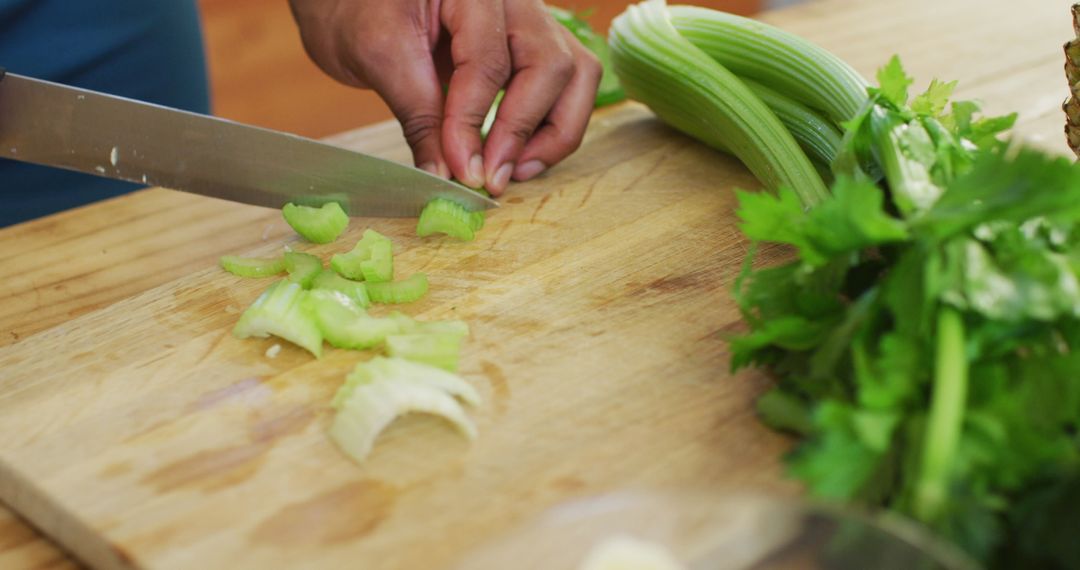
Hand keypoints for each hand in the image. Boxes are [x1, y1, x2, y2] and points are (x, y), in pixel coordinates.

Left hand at [289, 0, 601, 195]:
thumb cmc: (359, 13)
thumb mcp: (377, 57)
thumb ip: (419, 115)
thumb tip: (446, 176)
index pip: (487, 59)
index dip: (474, 121)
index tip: (462, 170)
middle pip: (550, 64)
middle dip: (522, 130)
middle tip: (490, 178)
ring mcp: (531, 18)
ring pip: (575, 75)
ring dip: (552, 133)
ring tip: (512, 172)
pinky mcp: (534, 44)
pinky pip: (569, 84)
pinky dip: (552, 126)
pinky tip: (520, 158)